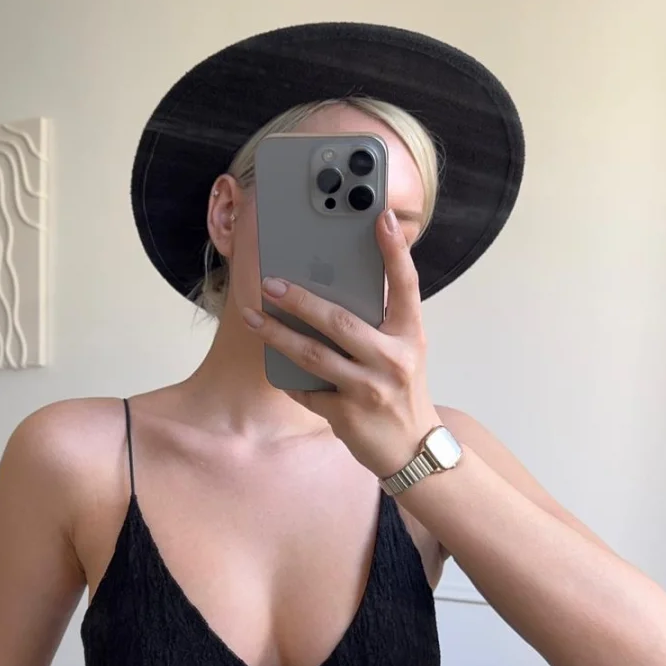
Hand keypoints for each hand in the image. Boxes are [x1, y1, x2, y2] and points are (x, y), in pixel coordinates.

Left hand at [242, 208, 440, 478]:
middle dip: (300, 300)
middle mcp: (393, 359)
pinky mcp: (348, 415)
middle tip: (269, 283)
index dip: (394, 250)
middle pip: (340, 321)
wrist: (412, 449)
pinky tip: (271, 363)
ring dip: (277, 335)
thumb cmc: (401, 390)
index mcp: (410, 335)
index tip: (380, 217)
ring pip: (313, 355)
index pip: (407, 285)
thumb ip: (378, 322)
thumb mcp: (402, 351)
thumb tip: (330, 288)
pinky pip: (307, 390)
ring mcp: (369, 388)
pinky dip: (287, 377)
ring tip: (252, 316)